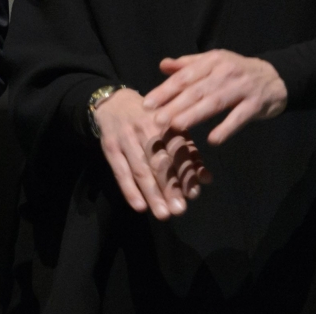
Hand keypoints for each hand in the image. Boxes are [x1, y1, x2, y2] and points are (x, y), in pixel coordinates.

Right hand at [91, 89, 210, 220]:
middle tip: (179, 210)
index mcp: (165, 123)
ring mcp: (126, 138)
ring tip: (163, 214)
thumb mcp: (171, 128)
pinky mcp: (110, 146)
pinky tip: (139, 206)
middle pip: (159, 162)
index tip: (193, 194)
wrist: (113, 101)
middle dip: (170, 187)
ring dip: (152, 193)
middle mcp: (146, 129)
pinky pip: (120, 171)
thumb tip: (206, 178)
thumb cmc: (149, 119)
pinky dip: (129, 189)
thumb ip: (189, 152)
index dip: (185, 172)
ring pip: (140, 169)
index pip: (177, 151)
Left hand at [143, 50, 287, 144]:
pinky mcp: (256, 104)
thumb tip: (163, 65)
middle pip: (197, 90)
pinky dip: (226, 128)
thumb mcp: (213, 62)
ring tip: (176, 126)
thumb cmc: (236, 71)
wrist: (275, 77)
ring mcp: (242, 88)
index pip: (184, 77)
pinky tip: (213, 140)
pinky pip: (239, 117)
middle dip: (175, 105)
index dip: (165, 90)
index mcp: (211, 61)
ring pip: (215, 102)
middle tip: (157, 119)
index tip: (147, 104)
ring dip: (195, 115)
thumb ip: (187, 65)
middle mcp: (225, 72)